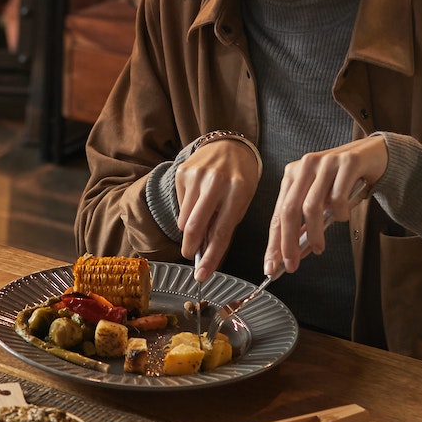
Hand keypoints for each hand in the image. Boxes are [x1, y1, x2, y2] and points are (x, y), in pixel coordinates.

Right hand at [173, 138, 259, 282]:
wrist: (229, 146)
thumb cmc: (239, 179)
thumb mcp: (242, 201)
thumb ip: (226, 225)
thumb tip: (206, 253)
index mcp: (237, 192)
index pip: (221, 232)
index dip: (211, 256)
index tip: (202, 274)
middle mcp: (216, 182)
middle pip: (195, 226)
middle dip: (190, 248)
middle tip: (189, 256)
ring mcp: (197, 176)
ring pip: (184, 219)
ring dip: (190, 229)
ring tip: (200, 220)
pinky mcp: (182, 172)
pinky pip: (180, 205)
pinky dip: (187, 211)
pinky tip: (197, 200)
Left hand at [266, 136, 386, 275]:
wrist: (375, 155)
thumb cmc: (345, 181)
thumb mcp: (322, 200)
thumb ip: (307, 222)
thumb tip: (295, 252)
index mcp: (293, 175)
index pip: (278, 213)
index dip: (274, 242)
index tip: (271, 266)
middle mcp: (305, 166)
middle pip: (289, 210)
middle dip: (288, 242)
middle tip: (292, 265)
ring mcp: (326, 162)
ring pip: (311, 206)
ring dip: (314, 233)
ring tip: (319, 247)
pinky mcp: (347, 162)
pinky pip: (338, 197)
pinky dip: (339, 214)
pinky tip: (343, 217)